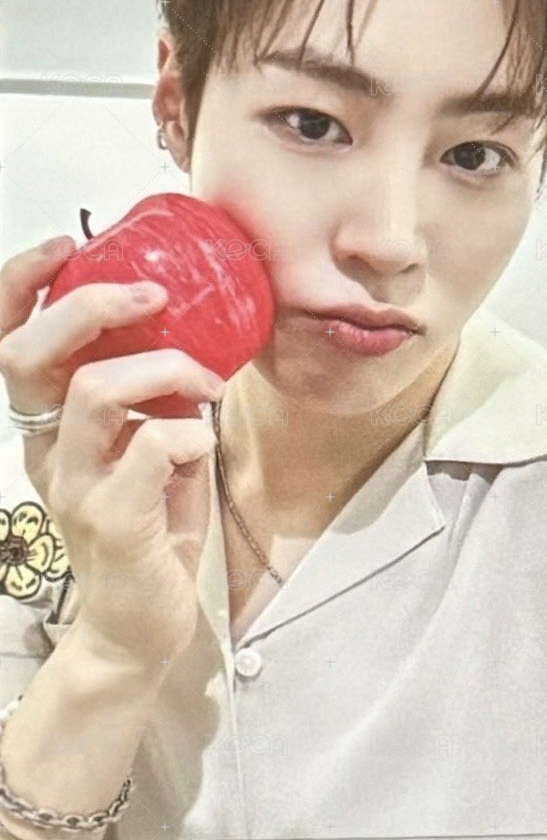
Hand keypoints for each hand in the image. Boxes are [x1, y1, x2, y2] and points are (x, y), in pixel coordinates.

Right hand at [0, 236, 225, 668]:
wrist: (138, 625)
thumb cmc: (148, 527)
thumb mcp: (146, 446)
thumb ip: (154, 397)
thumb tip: (196, 336)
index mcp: (51, 425)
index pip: (13, 341)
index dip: (26, 286)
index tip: (67, 247)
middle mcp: (49, 449)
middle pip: (32, 355)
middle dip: (92, 307)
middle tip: (153, 297)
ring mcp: (74, 486)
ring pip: (94, 391)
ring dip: (162, 368)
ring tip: (202, 382)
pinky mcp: (112, 520)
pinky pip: (149, 449)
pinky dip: (187, 431)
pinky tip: (201, 442)